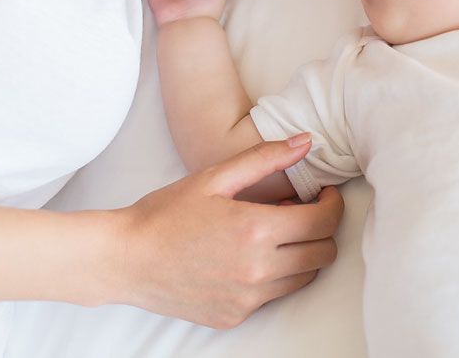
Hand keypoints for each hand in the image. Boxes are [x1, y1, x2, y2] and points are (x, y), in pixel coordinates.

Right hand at [111, 137, 343, 328]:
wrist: (125, 259)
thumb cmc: (166, 213)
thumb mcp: (214, 177)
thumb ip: (265, 158)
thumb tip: (305, 142)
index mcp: (255, 230)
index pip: (324, 222)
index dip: (333, 205)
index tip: (324, 195)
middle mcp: (257, 270)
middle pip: (324, 254)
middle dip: (323, 229)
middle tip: (303, 212)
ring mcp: (247, 298)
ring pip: (304, 278)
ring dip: (303, 254)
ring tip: (277, 233)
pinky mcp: (235, 315)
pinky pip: (273, 296)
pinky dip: (273, 276)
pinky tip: (249, 256)